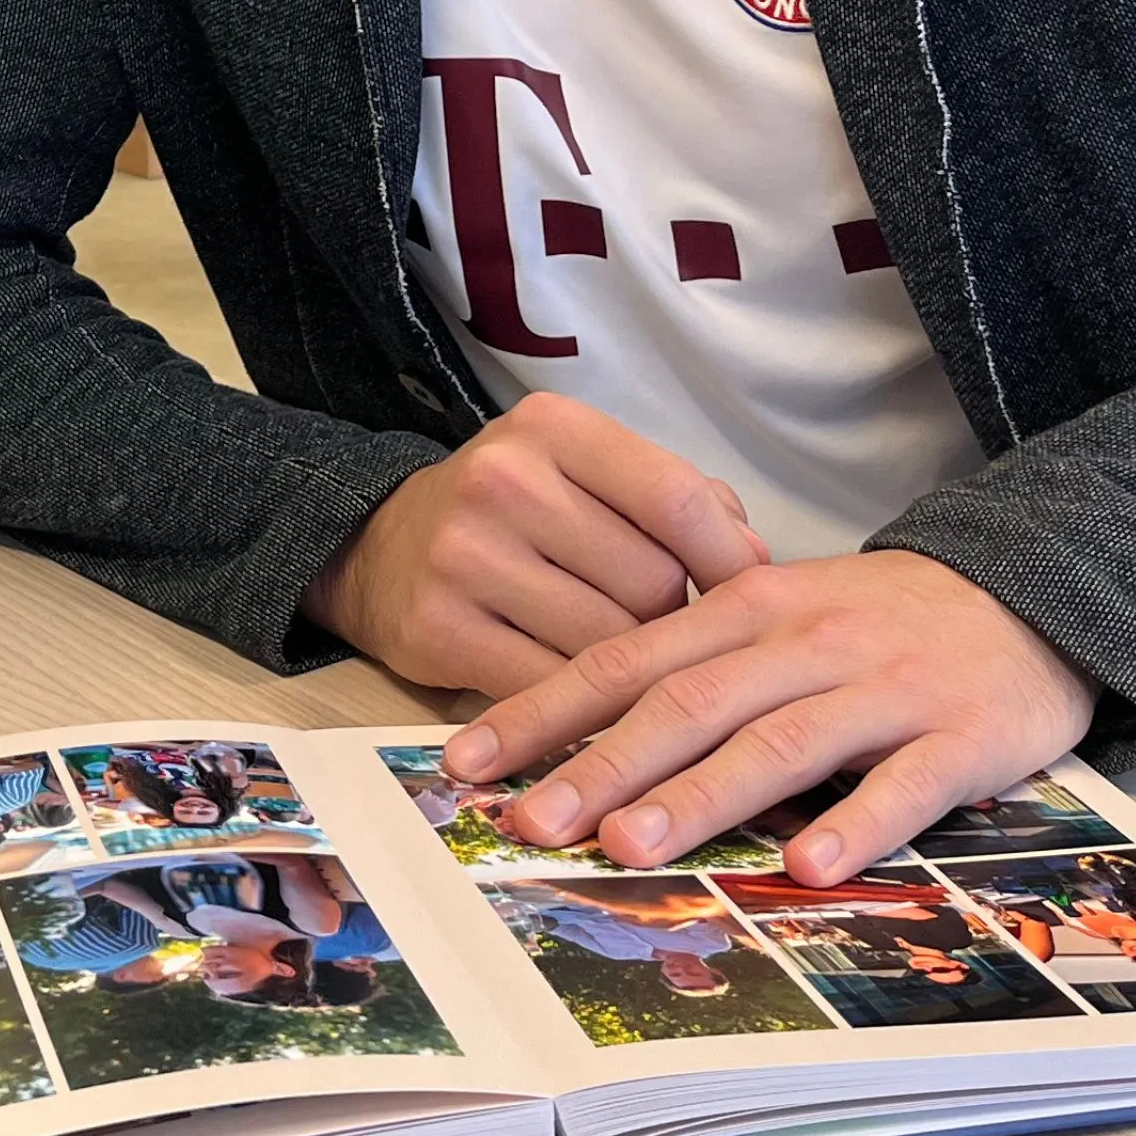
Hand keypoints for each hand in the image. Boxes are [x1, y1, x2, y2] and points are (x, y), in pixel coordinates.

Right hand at [307, 393, 768, 699]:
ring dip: (633, 670)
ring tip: (622, 662)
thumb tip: (755, 559)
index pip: (676, 498)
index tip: (755, 598)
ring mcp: (465, 557)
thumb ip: (679, 499)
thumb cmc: (515, 512)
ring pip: (609, 645)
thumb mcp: (586, 472)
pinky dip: (582, 707)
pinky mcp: (438, 629)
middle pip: (650, 582)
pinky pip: (552, 689)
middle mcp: (505, 481)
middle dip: (673, 620)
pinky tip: (585, 700)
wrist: (380, 548)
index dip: (730, 559)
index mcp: (554, 428)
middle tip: (662, 632)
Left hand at [443, 552, 1096, 884]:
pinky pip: (903, 786)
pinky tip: (809, 868)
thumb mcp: (779, 619)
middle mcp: (806, 643)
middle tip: (532, 821)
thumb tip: (580, 739)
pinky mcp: (959, 736)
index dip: (544, 711)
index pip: (627, 659)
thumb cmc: (880, 623)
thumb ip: (696, 668)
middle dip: (603, 766)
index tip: (468, 761)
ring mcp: (884, 688)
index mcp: (749, 611)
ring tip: (633, 846)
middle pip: (690, 704)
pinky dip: (855, 826)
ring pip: (781, 743)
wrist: (1029, 596)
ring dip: (703, 797)